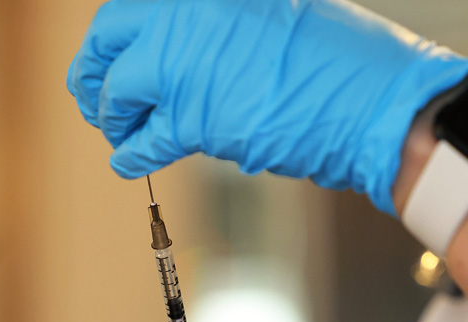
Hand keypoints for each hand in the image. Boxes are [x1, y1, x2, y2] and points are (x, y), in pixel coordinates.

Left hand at [67, 0, 467, 214]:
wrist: (374, 101)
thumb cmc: (339, 59)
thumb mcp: (272, 13)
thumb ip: (219, 23)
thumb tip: (182, 43)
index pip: (133, 7)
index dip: (115, 36)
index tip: (111, 55)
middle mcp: (185, 13)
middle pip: (108, 36)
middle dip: (93, 71)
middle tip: (95, 97)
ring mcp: (183, 62)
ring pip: (119, 90)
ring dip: (112, 116)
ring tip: (118, 131)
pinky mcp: (191, 117)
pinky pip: (143, 139)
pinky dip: (131, 153)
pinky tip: (127, 159)